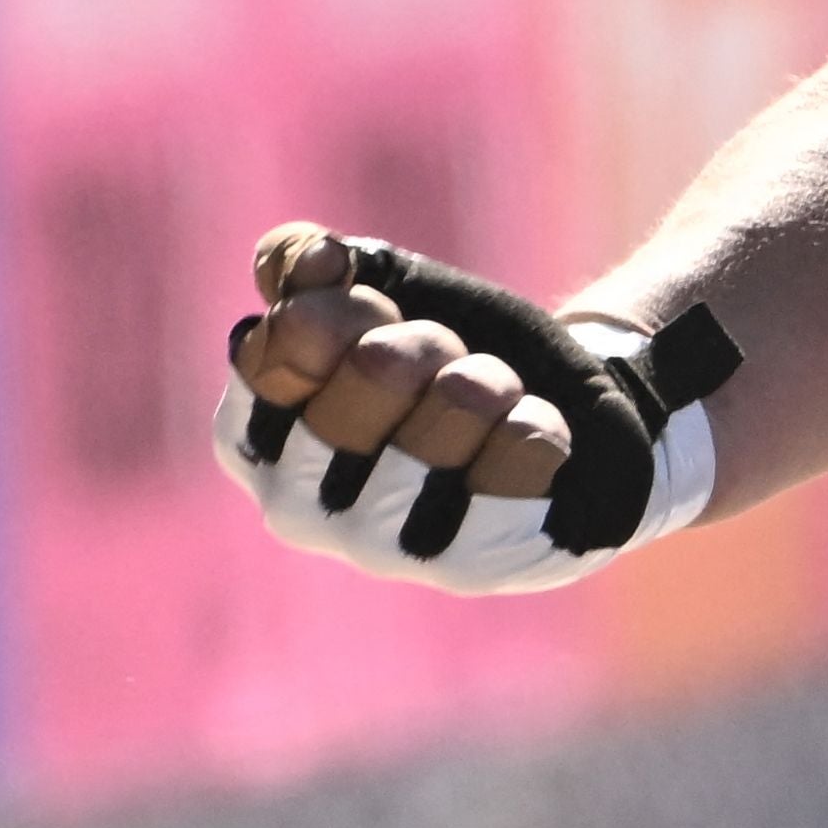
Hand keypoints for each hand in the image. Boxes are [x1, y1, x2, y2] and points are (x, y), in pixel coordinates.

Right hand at [211, 226, 737, 591]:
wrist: (568, 405)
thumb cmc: (454, 353)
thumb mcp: (385, 287)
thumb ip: (311, 261)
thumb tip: (310, 260)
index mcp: (259, 441)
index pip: (269, 360)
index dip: (339, 313)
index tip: (379, 307)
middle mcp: (302, 510)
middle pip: (359, 389)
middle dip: (420, 346)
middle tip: (447, 349)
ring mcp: (384, 548)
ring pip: (429, 443)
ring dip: (482, 386)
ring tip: (497, 387)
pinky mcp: (470, 567)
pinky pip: (499, 487)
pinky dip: (529, 432)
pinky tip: (534, 428)